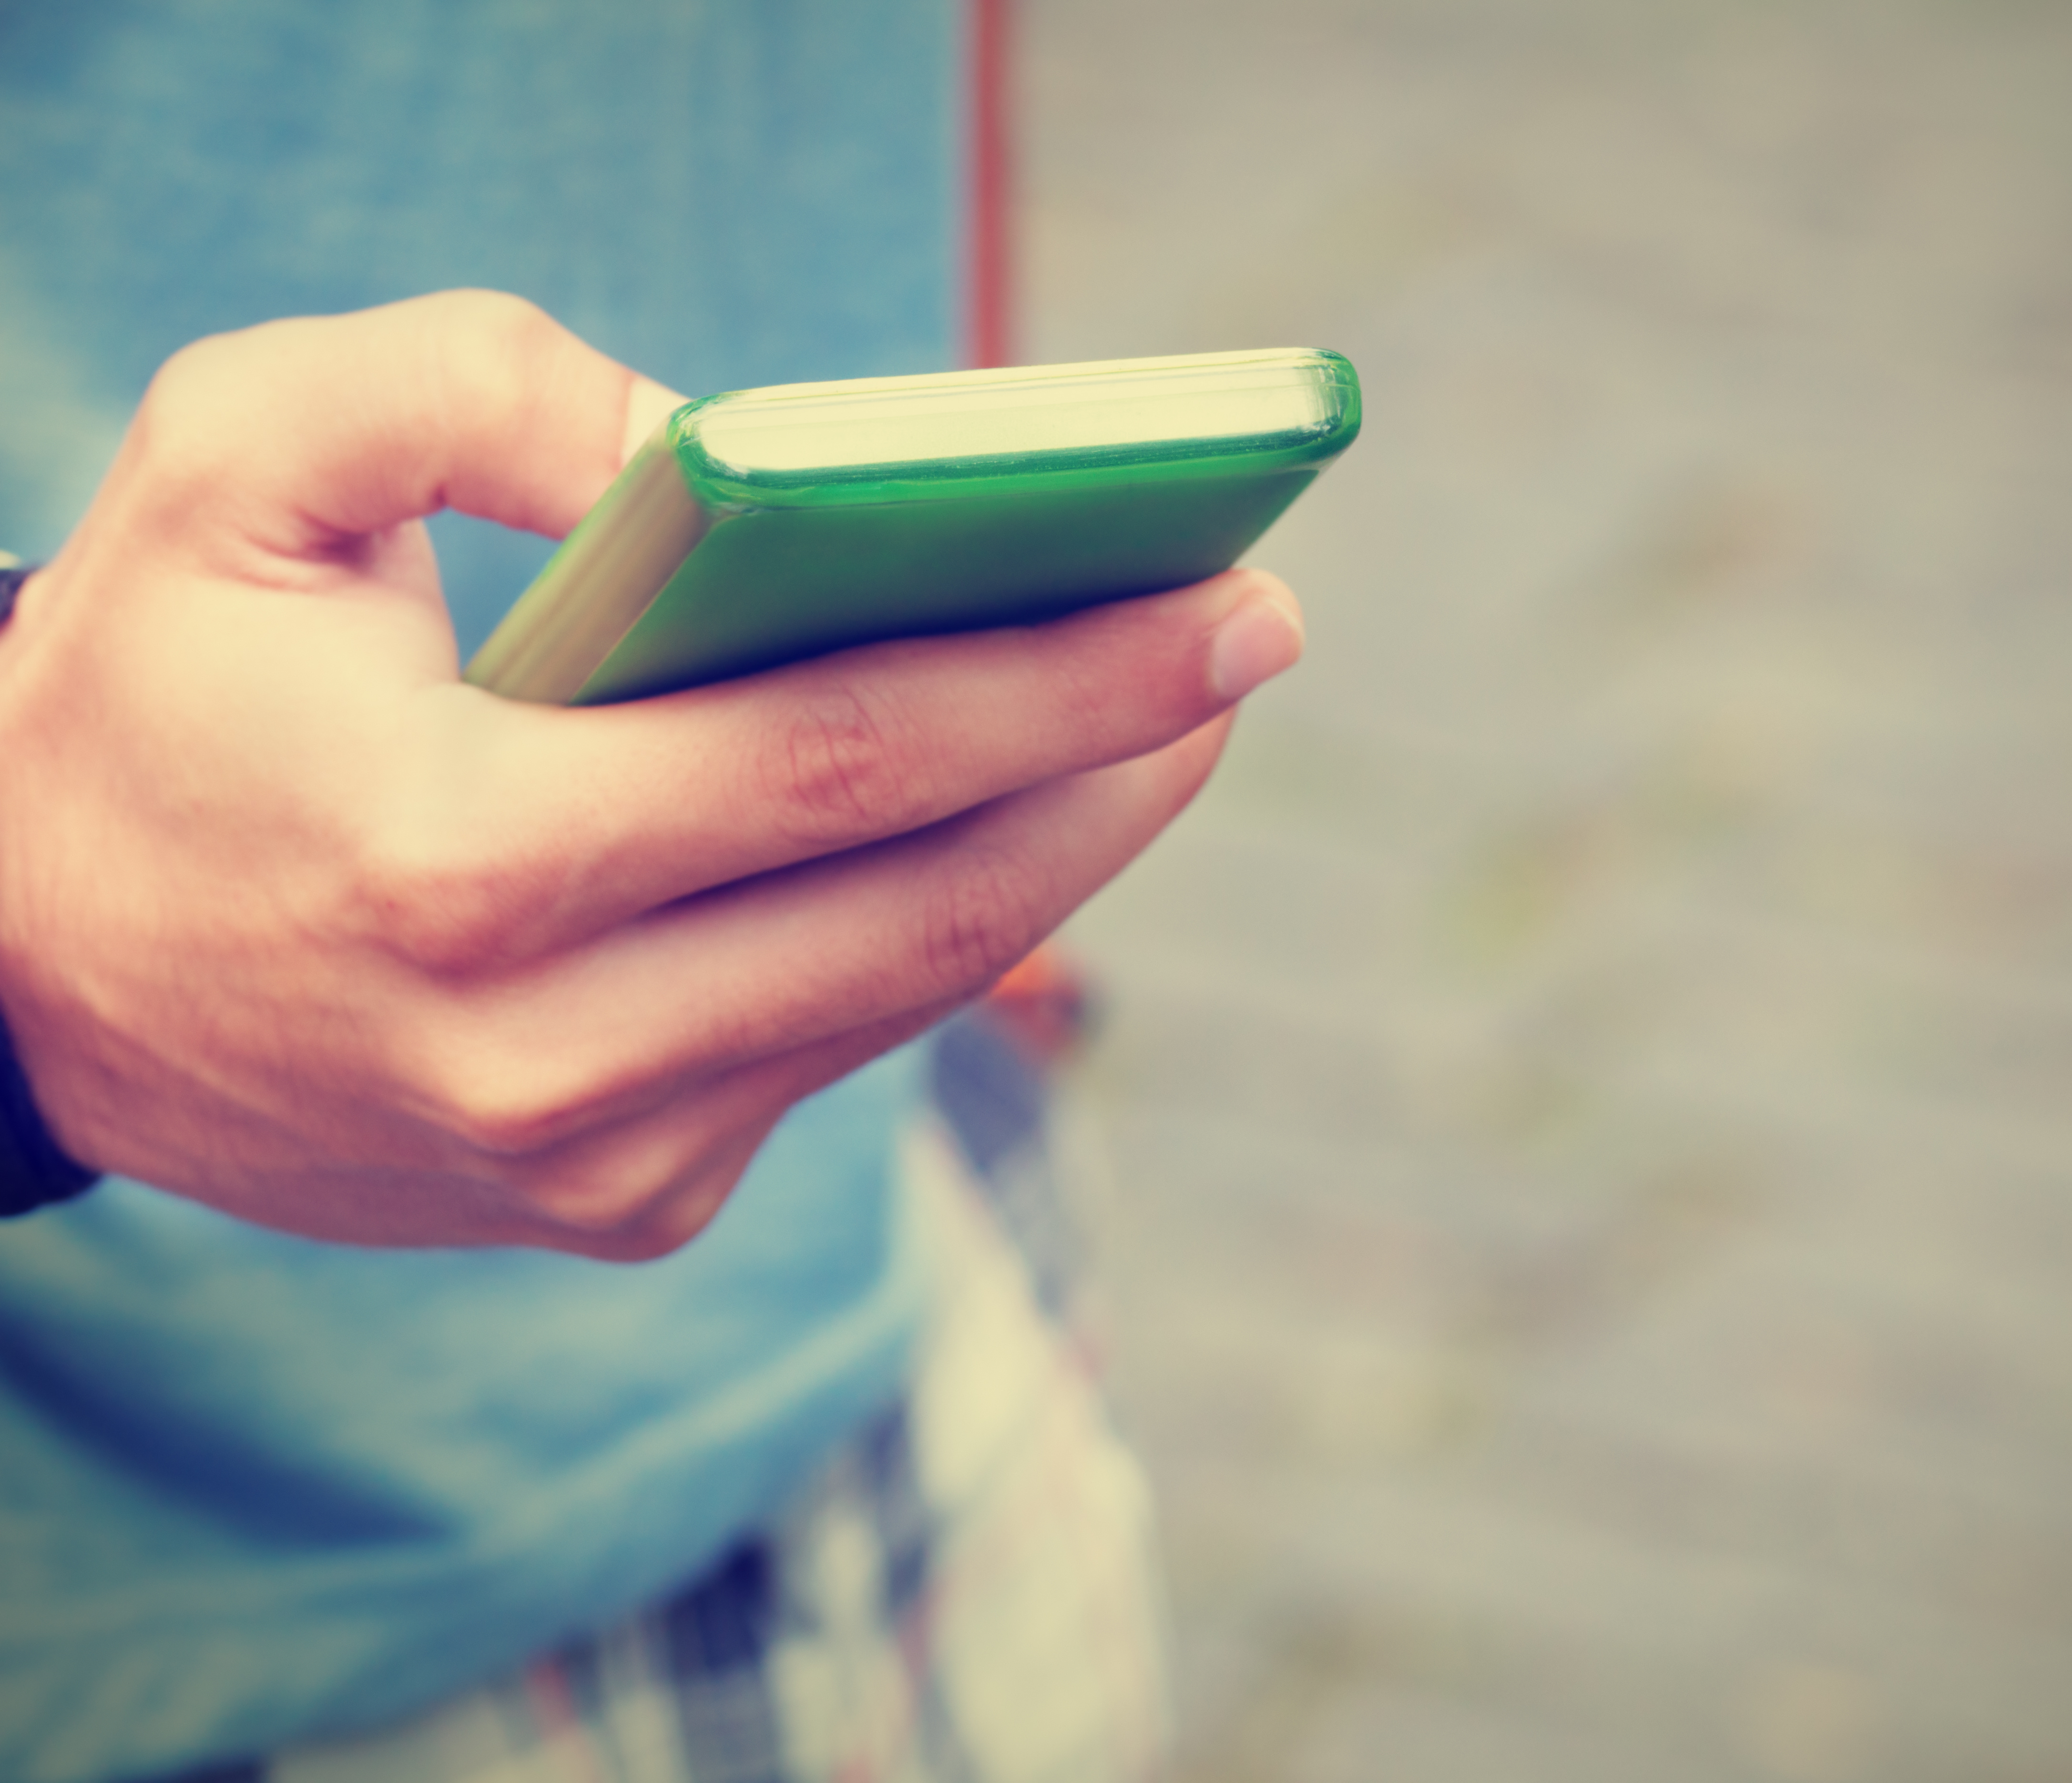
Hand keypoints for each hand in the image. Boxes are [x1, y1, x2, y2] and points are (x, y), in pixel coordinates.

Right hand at [0, 292, 1300, 1256]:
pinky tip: (1009, 826)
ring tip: (1165, 722)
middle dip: (1119, 769)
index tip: (1233, 606)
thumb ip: (467, 386)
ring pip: (903, 992)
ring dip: (1062, 854)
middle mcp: (545, 1057)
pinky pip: (831, 1046)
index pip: (849, 762)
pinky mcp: (616, 1206)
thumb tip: (719, 448)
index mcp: (461, 868)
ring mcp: (592, 1162)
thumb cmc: (145, 696)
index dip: (1067, 682)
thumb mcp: (236, 463)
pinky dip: (938, 931)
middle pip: (928, 902)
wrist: (26, 968)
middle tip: (1252, 644)